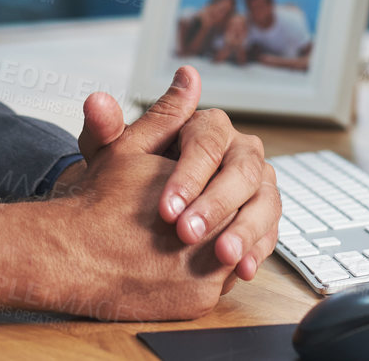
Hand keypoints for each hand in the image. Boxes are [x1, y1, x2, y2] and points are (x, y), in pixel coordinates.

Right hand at [0, 70, 236, 320]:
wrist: (68, 257)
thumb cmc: (98, 199)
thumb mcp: (130, 146)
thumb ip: (167, 113)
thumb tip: (190, 76)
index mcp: (200, 192)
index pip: (237, 180)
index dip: (219, 183)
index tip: (198, 188)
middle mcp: (210, 237)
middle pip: (241, 219)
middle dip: (225, 213)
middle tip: (198, 212)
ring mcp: (207, 275)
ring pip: (236, 254)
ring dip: (224, 242)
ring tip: (193, 233)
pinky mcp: (200, 305)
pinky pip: (221, 286)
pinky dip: (209, 273)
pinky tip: (183, 261)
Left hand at [71, 66, 279, 283]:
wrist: (142, 211)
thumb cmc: (129, 177)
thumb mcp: (113, 154)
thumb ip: (104, 128)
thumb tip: (98, 100)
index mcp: (208, 126)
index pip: (206, 143)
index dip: (188, 176)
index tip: (165, 210)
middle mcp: (240, 149)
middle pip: (242, 170)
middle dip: (216, 204)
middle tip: (188, 234)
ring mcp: (258, 183)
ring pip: (265, 200)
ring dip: (246, 230)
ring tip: (223, 256)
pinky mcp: (264, 215)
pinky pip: (270, 230)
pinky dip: (258, 250)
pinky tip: (242, 268)